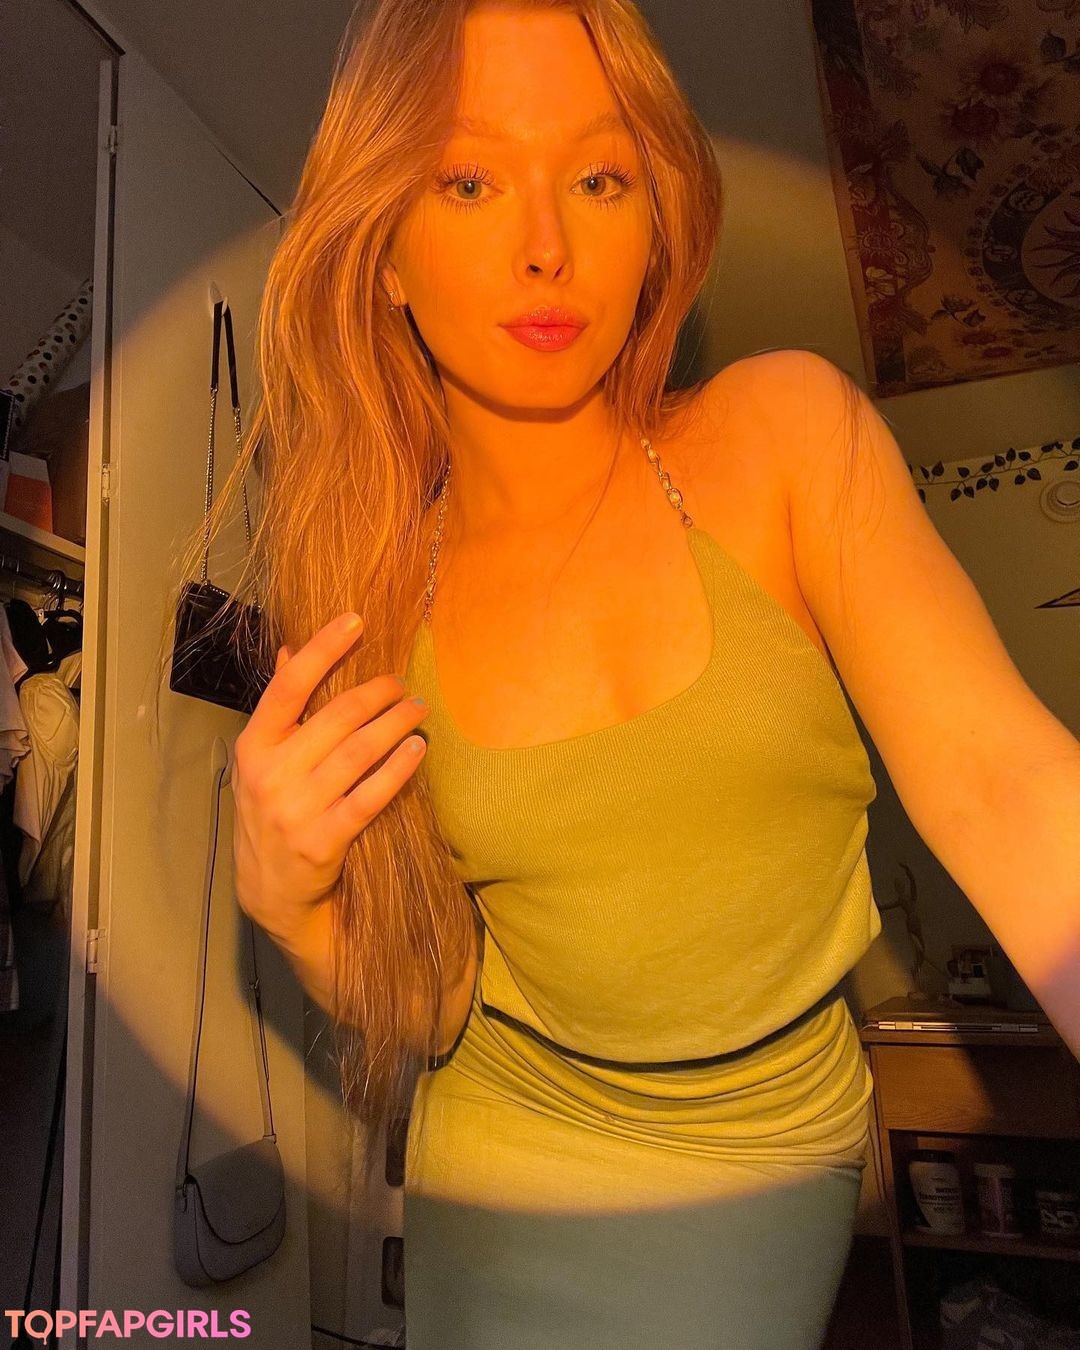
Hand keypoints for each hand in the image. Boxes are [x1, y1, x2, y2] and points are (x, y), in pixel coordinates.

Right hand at [231, 611, 427, 945]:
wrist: (270, 891)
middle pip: (336, 717)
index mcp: (254, 747)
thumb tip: (288, 651)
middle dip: (378, 693)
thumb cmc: (272, 812)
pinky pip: (371, 795)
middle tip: (403, 683)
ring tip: (418, 709)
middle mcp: (271, 775)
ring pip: (358, 752)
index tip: (355, 620)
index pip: (288, 686)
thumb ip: (279, 709)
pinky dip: (398, 768)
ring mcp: (296, 809)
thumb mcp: (263, 761)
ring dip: (395, 723)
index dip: (323, 649)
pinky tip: (417, 748)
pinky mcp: (324, 840)